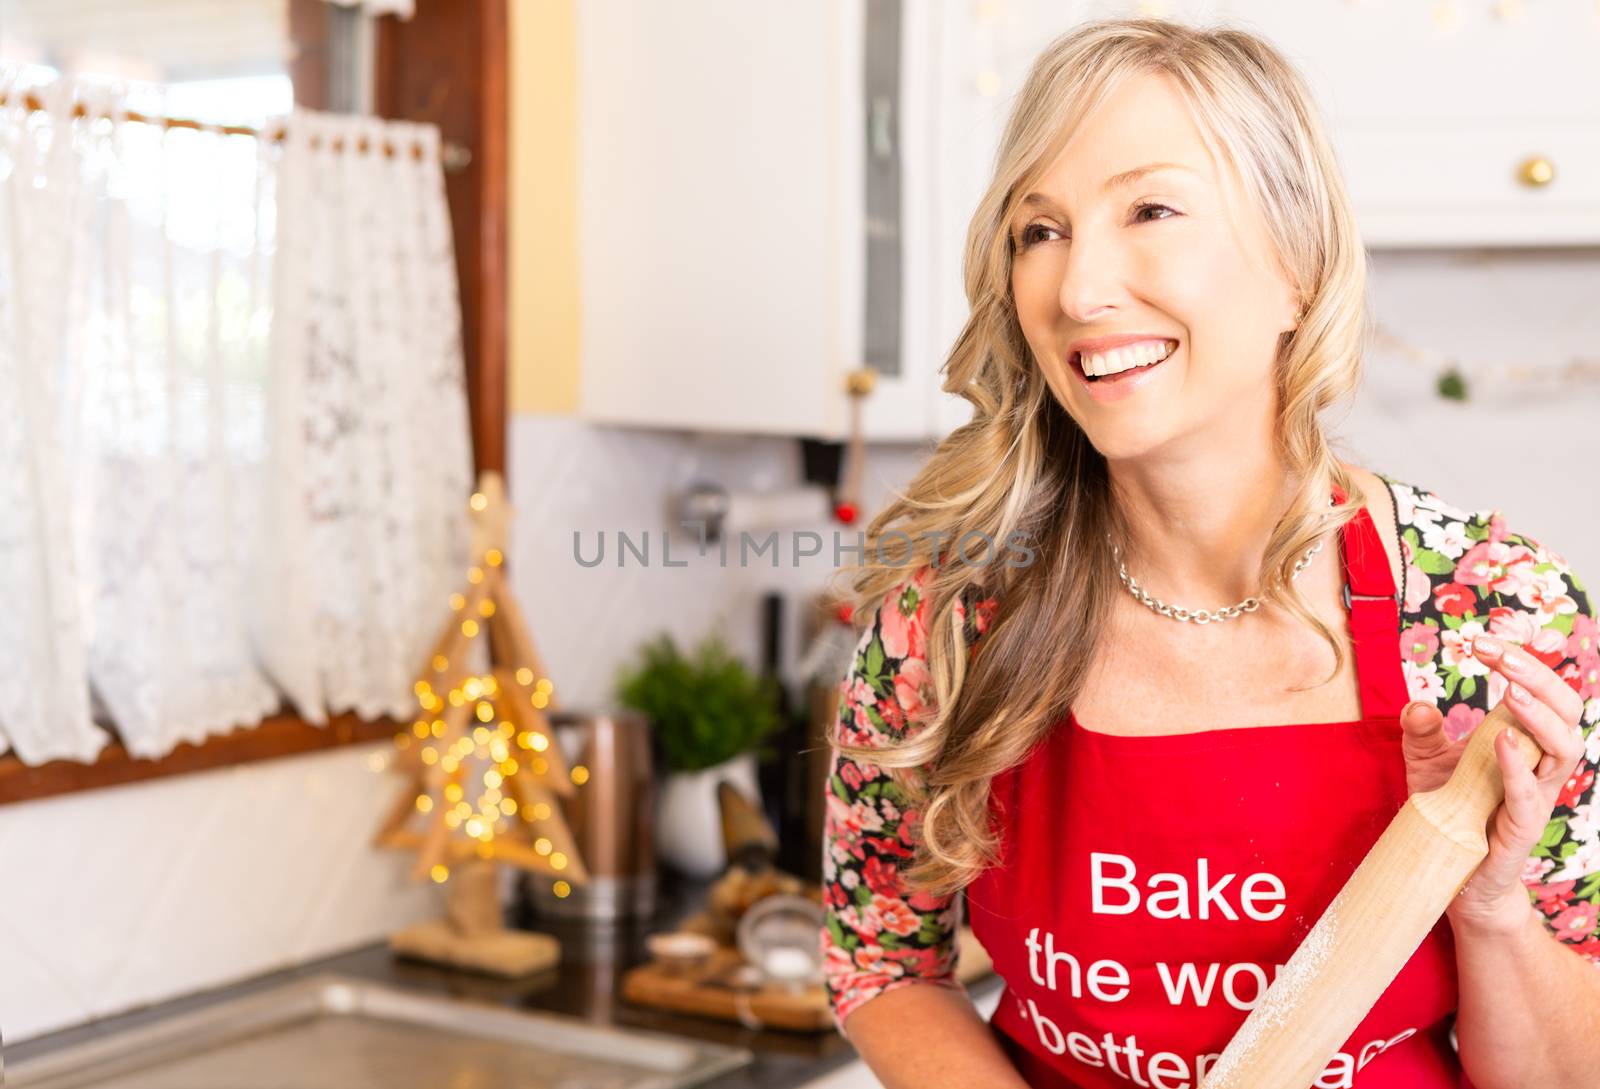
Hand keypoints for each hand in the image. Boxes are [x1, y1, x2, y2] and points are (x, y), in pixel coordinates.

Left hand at [1398, 635, 1586, 935]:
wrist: (1456, 880)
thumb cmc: (1453, 814)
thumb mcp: (1428, 765)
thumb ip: (1422, 734)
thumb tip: (1418, 705)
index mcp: (1526, 743)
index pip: (1541, 694)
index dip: (1522, 663)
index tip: (1481, 640)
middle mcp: (1540, 767)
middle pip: (1567, 712)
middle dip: (1538, 676)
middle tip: (1499, 653)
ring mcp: (1535, 798)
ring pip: (1565, 749)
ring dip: (1539, 716)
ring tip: (1510, 690)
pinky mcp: (1521, 831)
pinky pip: (1530, 796)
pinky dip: (1518, 766)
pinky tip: (1500, 740)